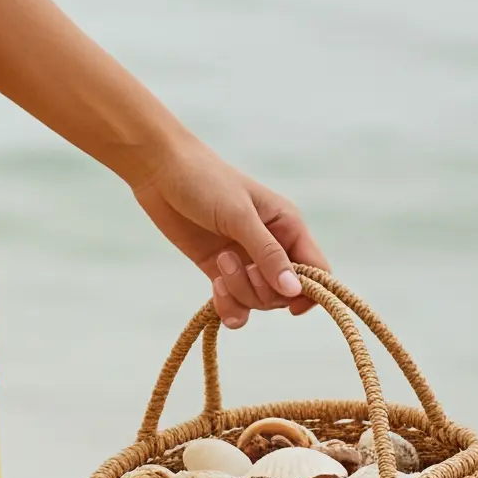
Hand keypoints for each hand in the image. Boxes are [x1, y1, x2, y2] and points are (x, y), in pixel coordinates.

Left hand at [129, 134, 329, 330]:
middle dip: (261, 290)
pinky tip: (215, 292)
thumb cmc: (206, 182)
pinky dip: (227, 306)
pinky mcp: (219, 269)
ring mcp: (245, 260)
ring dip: (240, 294)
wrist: (161, 171)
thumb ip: (268, 254)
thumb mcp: (240, 216)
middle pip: (284, 293)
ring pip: (258, 301)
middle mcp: (272, 246)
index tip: (290, 306)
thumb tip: (293, 290)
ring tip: (219, 264)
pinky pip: (235, 303)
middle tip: (233, 263)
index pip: (316, 270)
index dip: (310, 293)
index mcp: (288, 226)